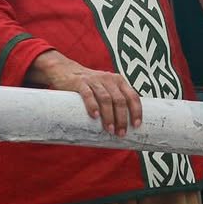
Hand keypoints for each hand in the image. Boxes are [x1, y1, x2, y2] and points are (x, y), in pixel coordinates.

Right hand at [27, 51, 142, 136]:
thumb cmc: (90, 85)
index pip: (132, 96)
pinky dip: (92, 105)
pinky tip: (95, 116)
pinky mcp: (80, 83)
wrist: (65, 71)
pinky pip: (88, 94)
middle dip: (122, 118)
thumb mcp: (106, 88)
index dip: (136, 111)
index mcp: (118, 81)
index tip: (137, 125)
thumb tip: (125, 125)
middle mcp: (109, 79)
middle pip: (119, 100)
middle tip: (121, 133)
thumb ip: (115, 100)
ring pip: (106, 99)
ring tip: (110, 130)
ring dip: (109, 116)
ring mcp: (94, 80)